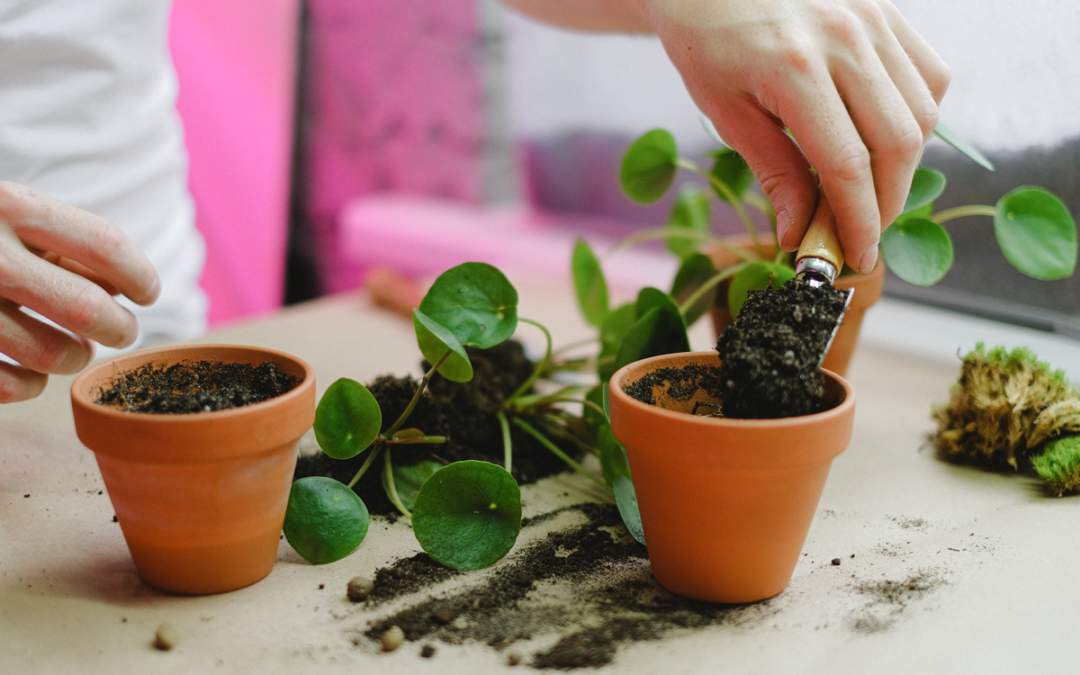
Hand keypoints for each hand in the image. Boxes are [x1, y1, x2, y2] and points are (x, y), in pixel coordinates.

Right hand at [0, 182, 160, 402]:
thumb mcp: (6, 212)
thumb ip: (60, 242)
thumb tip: (122, 288)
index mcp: (8, 205)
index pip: (105, 245)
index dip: (140, 275)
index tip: (147, 293)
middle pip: (88, 308)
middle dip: (119, 327)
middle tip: (122, 331)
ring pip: (55, 354)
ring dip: (76, 357)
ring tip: (74, 349)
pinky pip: (12, 386)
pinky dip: (30, 386)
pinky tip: (30, 374)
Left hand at [637, 0, 949, 272]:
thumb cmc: (707, 41)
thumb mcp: (725, 111)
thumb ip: (773, 171)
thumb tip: (801, 233)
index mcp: (794, 67)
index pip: (847, 166)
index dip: (857, 222)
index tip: (856, 257)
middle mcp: (845, 38)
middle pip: (898, 144)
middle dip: (886, 204)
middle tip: (860, 235)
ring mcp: (873, 18)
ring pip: (923, 112)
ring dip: (903, 166)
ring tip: (866, 192)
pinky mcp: (888, 10)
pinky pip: (928, 75)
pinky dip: (917, 118)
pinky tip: (882, 140)